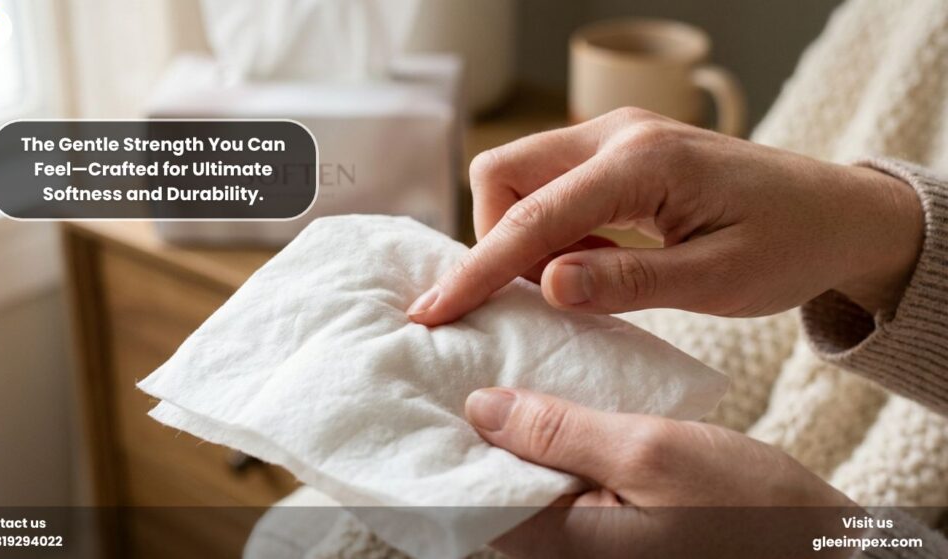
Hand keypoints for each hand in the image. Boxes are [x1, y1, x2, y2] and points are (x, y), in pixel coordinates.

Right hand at [408, 108, 923, 323]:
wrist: (837, 212)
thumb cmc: (789, 245)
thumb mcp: (717, 279)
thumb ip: (629, 281)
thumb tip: (547, 286)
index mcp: (642, 161)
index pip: (532, 215)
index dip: (476, 269)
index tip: (432, 310)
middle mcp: (618, 133)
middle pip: (505, 173)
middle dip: (495, 239)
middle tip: (531, 297)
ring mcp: (616, 136)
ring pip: (522, 177)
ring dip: (523, 236)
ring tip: (569, 285)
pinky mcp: (620, 153)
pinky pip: (554, 185)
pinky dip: (550, 229)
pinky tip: (589, 264)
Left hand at [465, 388, 863, 557]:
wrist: (817, 546)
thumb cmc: (745, 508)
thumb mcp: (650, 452)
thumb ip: (560, 433)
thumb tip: (479, 407)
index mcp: (561, 545)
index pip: (469, 500)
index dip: (438, 448)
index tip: (416, 394)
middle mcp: (563, 551)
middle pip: (488, 490)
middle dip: (465, 434)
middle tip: (444, 368)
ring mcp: (587, 539)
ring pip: (520, 482)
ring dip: (502, 434)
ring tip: (481, 371)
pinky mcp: (608, 523)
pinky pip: (555, 482)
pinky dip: (541, 441)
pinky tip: (537, 399)